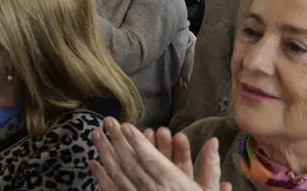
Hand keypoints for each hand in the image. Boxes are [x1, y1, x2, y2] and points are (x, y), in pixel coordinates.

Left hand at [89, 117, 228, 190]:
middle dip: (117, 141)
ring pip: (118, 176)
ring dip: (105, 154)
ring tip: (96, 136)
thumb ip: (210, 168)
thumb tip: (214, 141)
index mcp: (174, 186)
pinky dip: (101, 179)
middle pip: (131, 164)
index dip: (138, 142)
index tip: (126, 125)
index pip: (152, 160)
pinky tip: (93, 165)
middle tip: (107, 121)